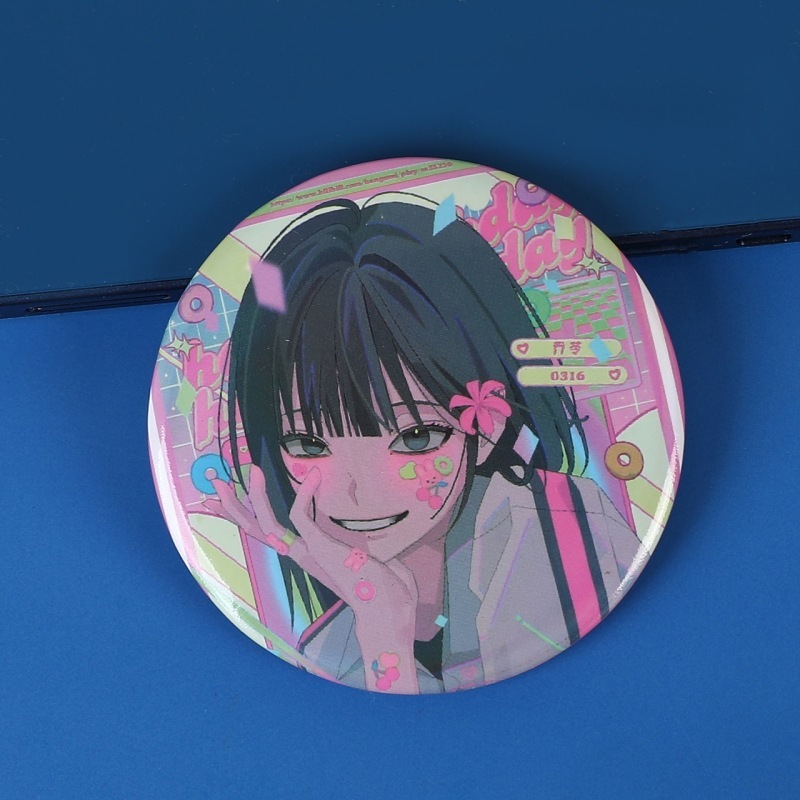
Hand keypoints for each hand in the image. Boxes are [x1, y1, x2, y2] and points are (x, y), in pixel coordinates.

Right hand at [205, 465, 419, 691]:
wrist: (391, 613)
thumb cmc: (390, 595)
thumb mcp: (376, 566)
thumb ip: (369, 556)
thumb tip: (381, 553)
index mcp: (311, 557)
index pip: (271, 535)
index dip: (250, 517)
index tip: (232, 500)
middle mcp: (303, 555)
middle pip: (257, 530)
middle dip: (235, 508)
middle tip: (217, 484)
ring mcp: (309, 553)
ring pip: (267, 525)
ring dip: (255, 498)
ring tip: (251, 470)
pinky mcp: (319, 548)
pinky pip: (301, 515)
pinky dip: (305, 493)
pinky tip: (315, 475)